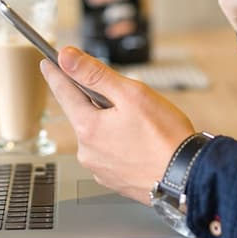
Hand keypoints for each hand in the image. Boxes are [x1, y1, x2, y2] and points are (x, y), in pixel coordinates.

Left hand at [41, 47, 194, 203]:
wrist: (188, 177)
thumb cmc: (165, 137)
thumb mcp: (131, 94)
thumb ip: (95, 74)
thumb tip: (66, 58)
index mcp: (88, 127)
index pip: (63, 92)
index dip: (56, 73)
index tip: (47, 62)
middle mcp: (87, 151)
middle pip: (83, 113)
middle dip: (97, 100)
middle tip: (123, 96)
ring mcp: (100, 168)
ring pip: (98, 134)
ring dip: (110, 123)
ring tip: (141, 124)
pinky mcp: (114, 180)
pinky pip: (110, 152)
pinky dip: (120, 143)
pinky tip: (140, 142)